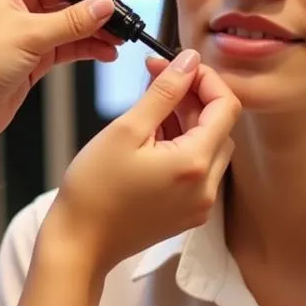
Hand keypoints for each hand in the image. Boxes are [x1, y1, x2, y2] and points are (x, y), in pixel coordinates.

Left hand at [0, 0, 122, 146]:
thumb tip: (105, 6)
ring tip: (118, 36)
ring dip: (95, 26)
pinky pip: (68, 41)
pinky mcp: (32, 51)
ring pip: (70, 16)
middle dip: (95, 1)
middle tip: (120, 15)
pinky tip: (105, 51)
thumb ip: (72, 20)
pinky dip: (88, 45)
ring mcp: (24, 24)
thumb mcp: (28, 35)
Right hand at [40, 50, 240, 278]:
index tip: (179, 65)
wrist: (79, 244)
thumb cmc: (93, 189)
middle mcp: (207, 188)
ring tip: (149, 111)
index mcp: (195, 164)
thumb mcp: (126, 129)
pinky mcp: (189, 213)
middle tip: (158, 79)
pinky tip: (152, 138)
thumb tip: (189, 61)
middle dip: (194, 98)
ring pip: (210, 146)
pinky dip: (183, 146)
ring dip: (188, 121)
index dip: (206, 79)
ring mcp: (201, 204)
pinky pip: (199, 169)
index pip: (226, 107)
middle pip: (220, 126)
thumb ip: (164, 91)